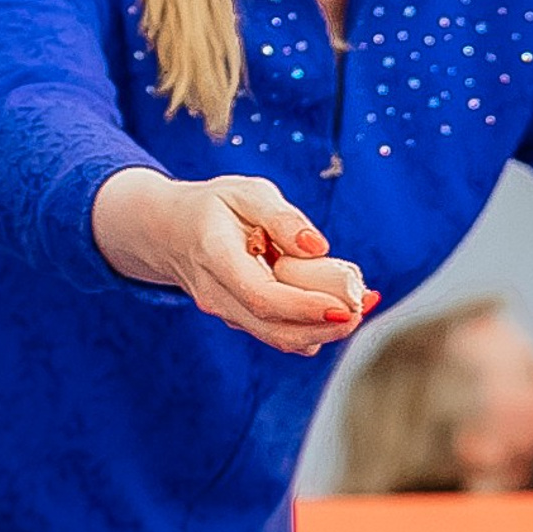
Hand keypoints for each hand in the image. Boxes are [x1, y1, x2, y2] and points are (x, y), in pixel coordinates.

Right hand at [91, 168, 376, 354]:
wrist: (170, 231)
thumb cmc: (214, 207)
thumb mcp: (246, 193)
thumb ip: (281, 217)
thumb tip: (318, 247)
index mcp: (215, 256)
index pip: (262, 296)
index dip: (306, 307)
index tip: (345, 305)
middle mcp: (217, 295)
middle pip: (274, 328)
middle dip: (324, 327)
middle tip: (362, 309)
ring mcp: (227, 313)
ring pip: (278, 338)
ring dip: (323, 331)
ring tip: (360, 306)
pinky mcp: (242, 320)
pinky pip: (279, 332)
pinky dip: (312, 327)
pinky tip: (339, 306)